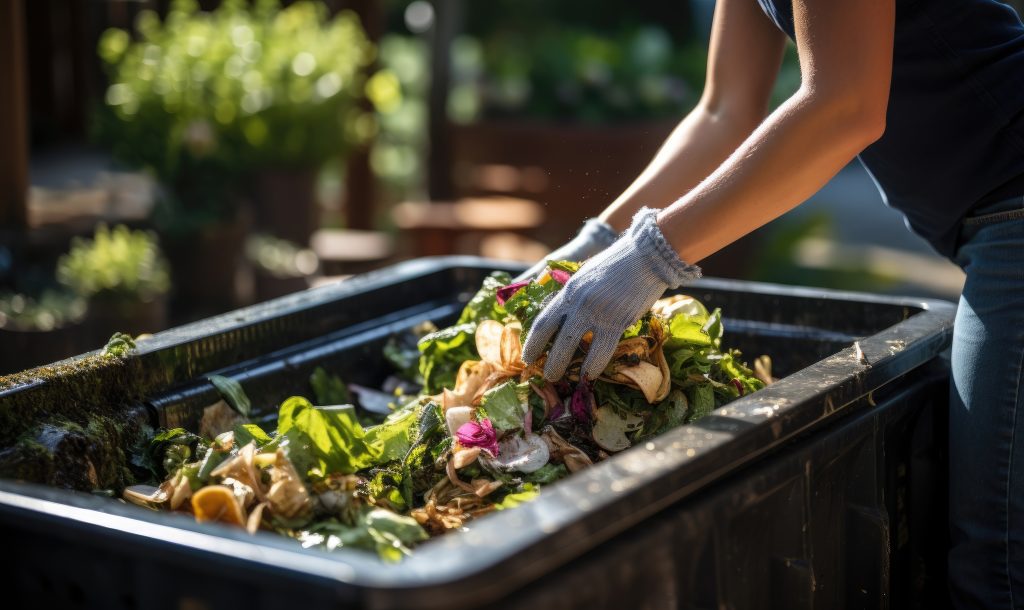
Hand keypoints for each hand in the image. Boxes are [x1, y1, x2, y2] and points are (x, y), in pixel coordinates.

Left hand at [522, 208, 700, 380]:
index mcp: (569, 290)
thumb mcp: (587, 276)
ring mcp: (597, 313)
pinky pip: (602, 350)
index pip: (543, 321)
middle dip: (548, 360)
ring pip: (575, 347)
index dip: (533, 342)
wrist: (647, 256)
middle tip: (544, 375)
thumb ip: (575, 295)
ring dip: (565, 367)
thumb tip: (564, 316)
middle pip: (556, 338)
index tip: (527, 355)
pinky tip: (589, 375)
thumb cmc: (617, 264)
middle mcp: (578, 303)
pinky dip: (593, 365)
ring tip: (562, 379)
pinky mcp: (617, 321)